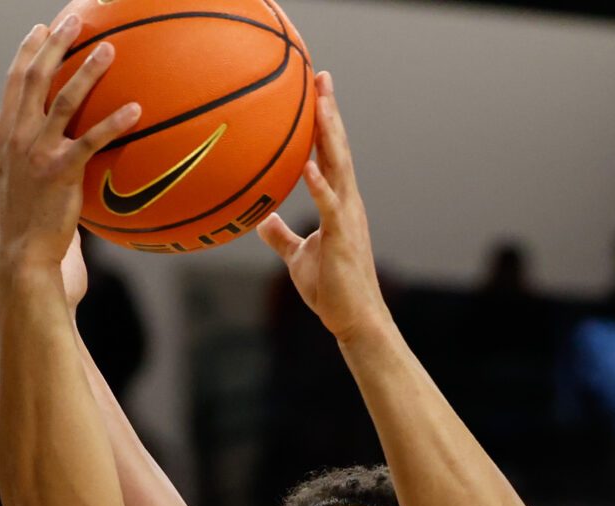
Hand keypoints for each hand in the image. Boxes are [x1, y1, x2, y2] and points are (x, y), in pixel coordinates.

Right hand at [0, 16, 141, 283]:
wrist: (21, 255)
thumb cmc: (25, 221)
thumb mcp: (16, 179)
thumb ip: (30, 152)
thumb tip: (57, 139)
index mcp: (5, 135)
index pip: (15, 82)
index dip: (28, 52)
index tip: (40, 29)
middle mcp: (18, 138)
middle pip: (35, 79)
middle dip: (54, 45)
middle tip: (74, 21)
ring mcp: (37, 154)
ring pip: (63, 101)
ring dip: (87, 71)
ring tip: (109, 49)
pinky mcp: (61, 173)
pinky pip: (91, 140)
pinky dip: (114, 123)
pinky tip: (136, 109)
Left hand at [256, 73, 389, 343]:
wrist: (353, 319)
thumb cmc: (330, 289)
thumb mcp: (298, 256)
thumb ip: (281, 235)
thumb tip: (261, 219)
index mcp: (337, 202)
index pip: (330, 154)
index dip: (324, 122)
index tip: (316, 91)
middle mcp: (347, 202)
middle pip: (337, 148)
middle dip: (329, 112)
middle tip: (321, 77)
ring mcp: (347, 217)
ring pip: (338, 167)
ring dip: (329, 135)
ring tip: (319, 104)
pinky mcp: (343, 237)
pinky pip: (330, 205)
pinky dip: (319, 184)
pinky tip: (308, 165)